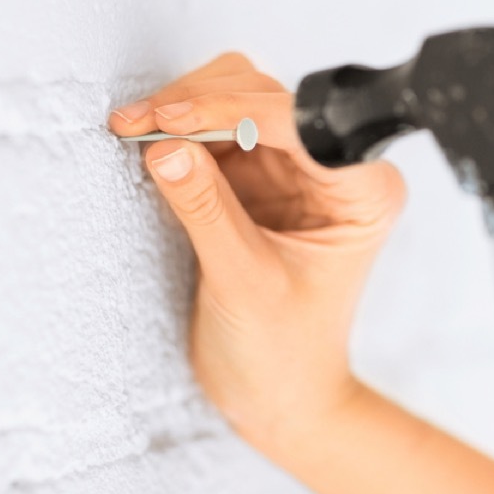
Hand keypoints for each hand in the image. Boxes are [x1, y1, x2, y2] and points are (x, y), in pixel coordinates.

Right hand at [108, 53, 405, 449]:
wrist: (279, 397)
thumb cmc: (285, 353)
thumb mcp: (243, 283)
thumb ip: (207, 211)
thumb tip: (165, 146)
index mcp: (361, 190)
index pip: (298, 122)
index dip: (231, 109)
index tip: (171, 120)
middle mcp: (333, 168)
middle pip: (265, 96)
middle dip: (199, 103)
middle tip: (136, 124)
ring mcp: (291, 169)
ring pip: (236, 102)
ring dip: (182, 110)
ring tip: (133, 131)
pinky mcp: (254, 180)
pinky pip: (213, 133)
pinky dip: (177, 132)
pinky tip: (145, 144)